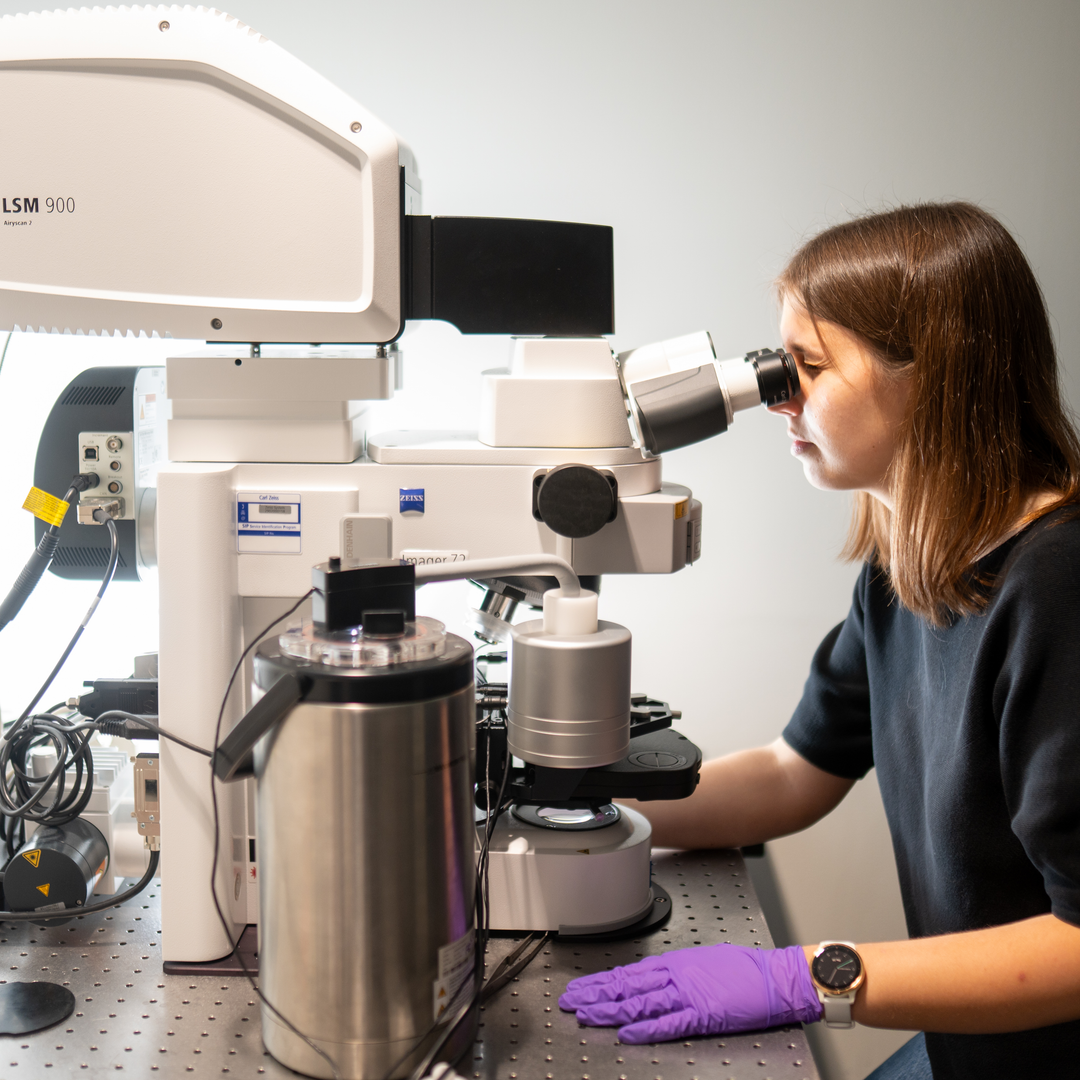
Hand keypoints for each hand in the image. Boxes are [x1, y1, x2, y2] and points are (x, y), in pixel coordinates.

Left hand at [559, 943, 821, 1042]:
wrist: (774, 977)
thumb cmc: (744, 969)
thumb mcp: (704, 960)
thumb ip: (679, 970)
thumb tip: (659, 977)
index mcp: (676, 961)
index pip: (629, 972)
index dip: (602, 981)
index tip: (582, 987)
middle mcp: (676, 975)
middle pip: (626, 985)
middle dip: (595, 994)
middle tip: (570, 1001)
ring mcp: (688, 994)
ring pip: (640, 1002)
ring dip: (610, 1010)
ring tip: (586, 1016)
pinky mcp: (703, 1014)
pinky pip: (668, 1023)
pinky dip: (645, 1029)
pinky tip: (626, 1034)